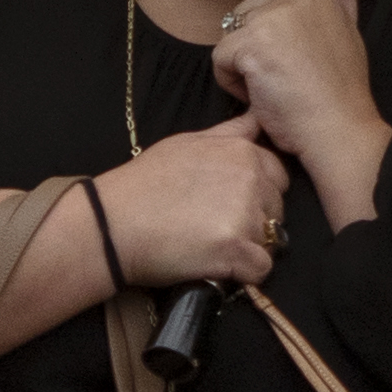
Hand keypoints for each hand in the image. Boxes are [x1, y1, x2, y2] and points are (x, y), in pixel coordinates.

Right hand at [93, 121, 290, 288]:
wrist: (113, 223)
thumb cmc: (145, 184)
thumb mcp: (187, 142)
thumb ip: (229, 133)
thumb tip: (257, 119)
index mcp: (242, 151)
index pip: (279, 177)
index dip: (259, 194)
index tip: (228, 204)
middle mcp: (250, 178)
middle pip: (277, 210)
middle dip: (256, 221)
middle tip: (215, 226)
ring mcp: (245, 213)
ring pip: (271, 240)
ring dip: (248, 247)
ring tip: (210, 244)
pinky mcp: (236, 248)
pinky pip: (261, 268)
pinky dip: (243, 273)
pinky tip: (216, 264)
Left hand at [206, 0, 391, 228]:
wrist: (340, 132)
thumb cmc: (341, 96)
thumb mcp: (349, 36)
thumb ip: (342, 2)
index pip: (266, 8)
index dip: (273, 45)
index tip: (297, 69)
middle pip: (243, 19)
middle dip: (253, 53)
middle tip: (285, 82)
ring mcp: (274, 17)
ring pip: (230, 39)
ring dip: (243, 70)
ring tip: (275, 90)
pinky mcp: (253, 42)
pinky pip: (220, 60)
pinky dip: (233, 86)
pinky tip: (263, 97)